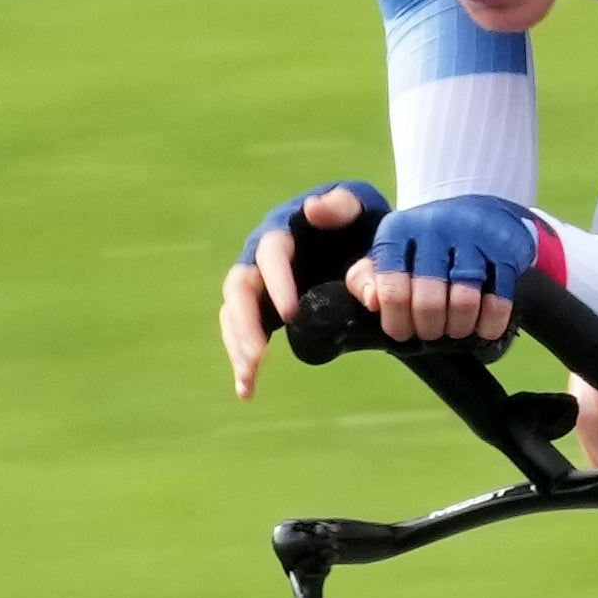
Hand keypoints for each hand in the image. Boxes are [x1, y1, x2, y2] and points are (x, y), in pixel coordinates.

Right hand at [216, 181, 385, 396]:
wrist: (363, 242)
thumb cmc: (362, 223)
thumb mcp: (361, 209)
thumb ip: (343, 207)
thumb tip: (312, 209)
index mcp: (284, 227)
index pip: (271, 253)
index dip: (276, 283)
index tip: (291, 315)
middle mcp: (260, 253)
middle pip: (240, 286)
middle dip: (245, 322)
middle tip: (260, 356)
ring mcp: (257, 282)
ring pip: (234, 313)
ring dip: (239, 345)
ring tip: (250, 377)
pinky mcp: (259, 307)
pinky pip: (242, 332)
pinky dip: (243, 360)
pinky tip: (247, 390)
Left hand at [358, 192, 546, 353]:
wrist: (481, 212)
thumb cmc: (426, 246)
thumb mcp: (390, 253)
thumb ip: (365, 277)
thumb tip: (372, 302)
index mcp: (399, 231)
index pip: (392, 289)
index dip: (396, 322)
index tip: (402, 332)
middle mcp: (435, 228)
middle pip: (429, 301)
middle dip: (428, 329)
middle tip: (430, 333)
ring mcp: (474, 238)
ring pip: (464, 302)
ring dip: (458, 328)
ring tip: (454, 330)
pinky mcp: (506, 250)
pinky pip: (498, 300)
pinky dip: (489, 324)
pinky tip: (483, 329)